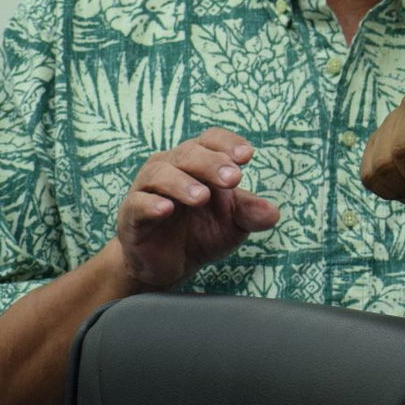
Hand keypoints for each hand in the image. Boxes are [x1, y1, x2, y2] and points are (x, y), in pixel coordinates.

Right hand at [115, 128, 279, 289]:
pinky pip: (137, 203)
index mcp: (198, 162)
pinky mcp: (131, 215)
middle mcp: (171, 167)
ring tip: (202, 197)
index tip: (247, 155)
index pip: (211, 140)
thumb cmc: (203, 232)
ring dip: (183, 183)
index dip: (228, 143)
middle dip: (212, 163)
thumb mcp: (234, 223)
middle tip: (233, 179)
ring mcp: (147, 189)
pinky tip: (166, 209)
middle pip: (189, 153)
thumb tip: (273, 213)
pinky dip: (151, 204)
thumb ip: (250, 214)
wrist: (170, 265)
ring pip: (161, 174)